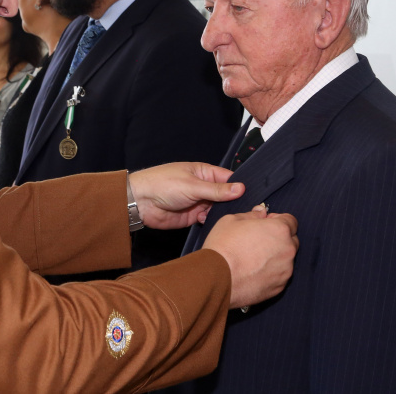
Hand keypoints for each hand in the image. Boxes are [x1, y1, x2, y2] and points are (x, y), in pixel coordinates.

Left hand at [128, 162, 244, 229]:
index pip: (229, 178)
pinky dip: (212, 222)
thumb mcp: (192, 185)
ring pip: (219, 209)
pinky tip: (213, 223)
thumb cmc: (162, 184)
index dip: (241, 186)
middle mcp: (204, 187)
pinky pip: (208, 220)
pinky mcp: (193, 216)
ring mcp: (199, 202)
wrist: (140, 202)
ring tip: (231, 218)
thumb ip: (217, 190)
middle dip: (234, 203)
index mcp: (204, 173)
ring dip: (223, 214)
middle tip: (248, 211)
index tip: (254, 195)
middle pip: (226, 195)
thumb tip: (241, 188)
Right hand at [202, 205, 298, 307]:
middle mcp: (288, 250)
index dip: (277, 220)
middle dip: (279, 239)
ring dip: (275, 257)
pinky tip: (252, 271)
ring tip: (252, 259)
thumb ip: (252, 215)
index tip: (265, 224)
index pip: (291, 221)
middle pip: (291, 240)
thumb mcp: (232, 220)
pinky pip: (279, 276)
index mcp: (279, 230)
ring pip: (285, 260)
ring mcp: (285, 271)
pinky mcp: (279, 287)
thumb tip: (261, 213)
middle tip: (258, 241)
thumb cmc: (223, 247)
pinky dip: (270, 273)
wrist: (215, 278)